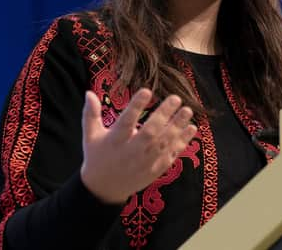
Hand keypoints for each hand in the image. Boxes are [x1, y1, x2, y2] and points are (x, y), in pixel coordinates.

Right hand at [80, 88, 196, 203]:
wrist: (105, 189)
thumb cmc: (97, 156)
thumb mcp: (90, 136)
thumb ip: (91, 114)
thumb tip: (89, 92)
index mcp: (114, 141)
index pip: (125, 121)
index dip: (136, 106)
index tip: (147, 91)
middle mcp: (131, 152)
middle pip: (149, 132)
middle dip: (163, 115)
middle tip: (176, 98)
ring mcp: (145, 162)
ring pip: (164, 143)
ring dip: (177, 126)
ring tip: (187, 110)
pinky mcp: (156, 170)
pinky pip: (171, 155)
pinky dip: (183, 142)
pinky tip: (192, 128)